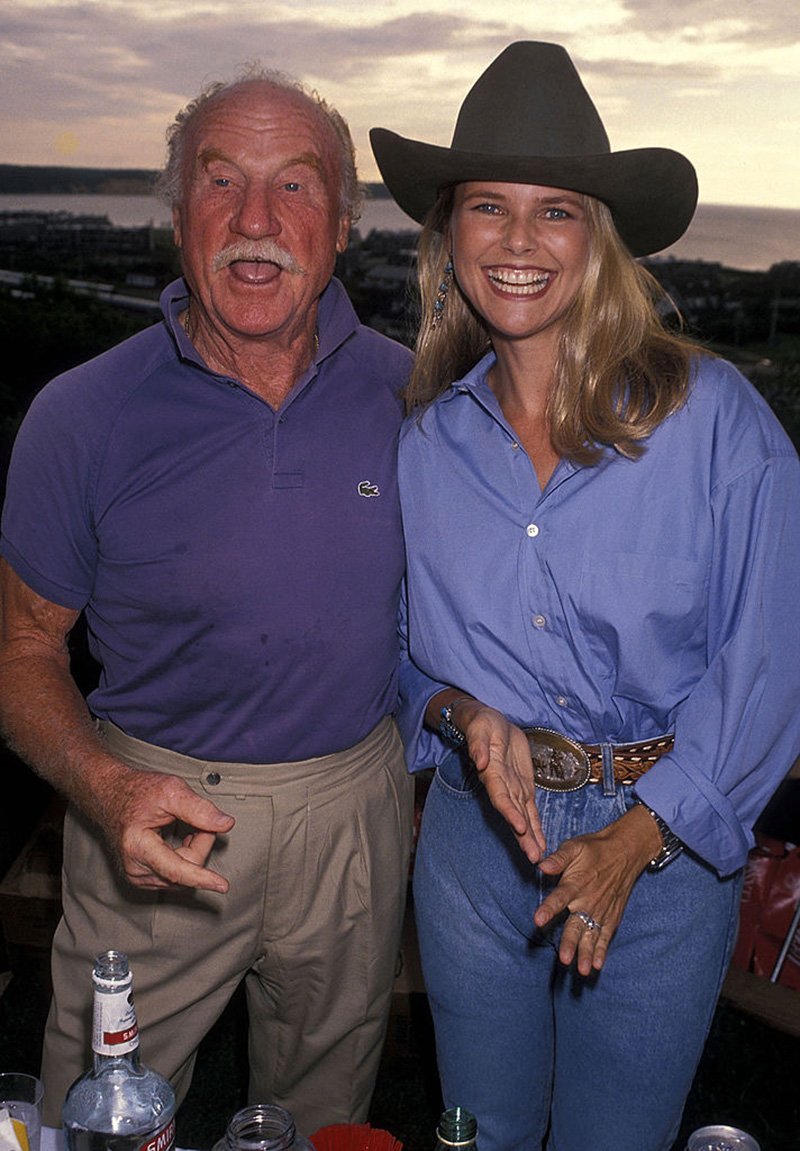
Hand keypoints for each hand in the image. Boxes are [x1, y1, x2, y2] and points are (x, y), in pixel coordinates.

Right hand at [93, 764, 235, 892]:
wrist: (111, 796)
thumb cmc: (137, 792)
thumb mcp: (171, 790)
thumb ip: (199, 808)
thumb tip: (225, 824)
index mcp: (138, 847)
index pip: (177, 870)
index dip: (201, 877)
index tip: (221, 886)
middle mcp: (135, 868)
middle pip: (186, 869)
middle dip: (200, 845)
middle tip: (197, 821)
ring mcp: (138, 876)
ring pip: (184, 876)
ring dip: (193, 852)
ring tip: (184, 828)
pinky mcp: (143, 878)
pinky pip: (177, 876)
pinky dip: (185, 858)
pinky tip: (179, 841)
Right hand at [450, 698, 545, 863]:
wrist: (491, 723)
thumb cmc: (482, 725)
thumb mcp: (480, 729)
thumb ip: (478, 745)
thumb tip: (480, 760)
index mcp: (492, 774)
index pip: (501, 797)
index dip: (510, 813)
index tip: (520, 828)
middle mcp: (502, 786)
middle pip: (514, 815)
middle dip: (523, 836)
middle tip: (533, 856)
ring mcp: (513, 788)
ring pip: (524, 817)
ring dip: (531, 837)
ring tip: (539, 856)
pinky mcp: (523, 786)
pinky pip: (531, 809)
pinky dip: (536, 826)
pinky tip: (541, 842)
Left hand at [534, 803, 661, 973]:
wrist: (625, 850)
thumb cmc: (595, 849)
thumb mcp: (574, 847)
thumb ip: (558, 859)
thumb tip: (541, 865)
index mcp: (576, 883)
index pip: (559, 898)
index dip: (548, 909)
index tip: (538, 920)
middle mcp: (588, 900)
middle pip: (577, 924)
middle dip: (570, 942)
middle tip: (564, 959)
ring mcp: (601, 910)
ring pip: (591, 935)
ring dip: (586, 952)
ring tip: (581, 970)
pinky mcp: (612, 916)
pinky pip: (606, 936)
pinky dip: (601, 950)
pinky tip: (597, 965)